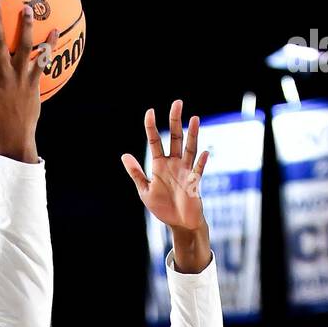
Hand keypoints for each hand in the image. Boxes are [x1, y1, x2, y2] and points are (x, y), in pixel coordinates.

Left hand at [122, 100, 212, 270]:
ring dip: (192, 134)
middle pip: (175, 138)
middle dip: (175, 121)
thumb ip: (136, 173)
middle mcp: (174, 164)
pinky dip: (201, 163)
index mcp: (159, 165)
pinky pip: (198, 171)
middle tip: (177, 102)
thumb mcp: (145, 191)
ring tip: (194, 118)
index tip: (150, 111)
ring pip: (190, 148)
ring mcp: (185, 171)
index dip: (152, 127)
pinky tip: (203, 153)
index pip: (155, 141)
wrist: (179, 224)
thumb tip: (124, 155)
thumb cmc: (163, 208)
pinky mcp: (194, 183)